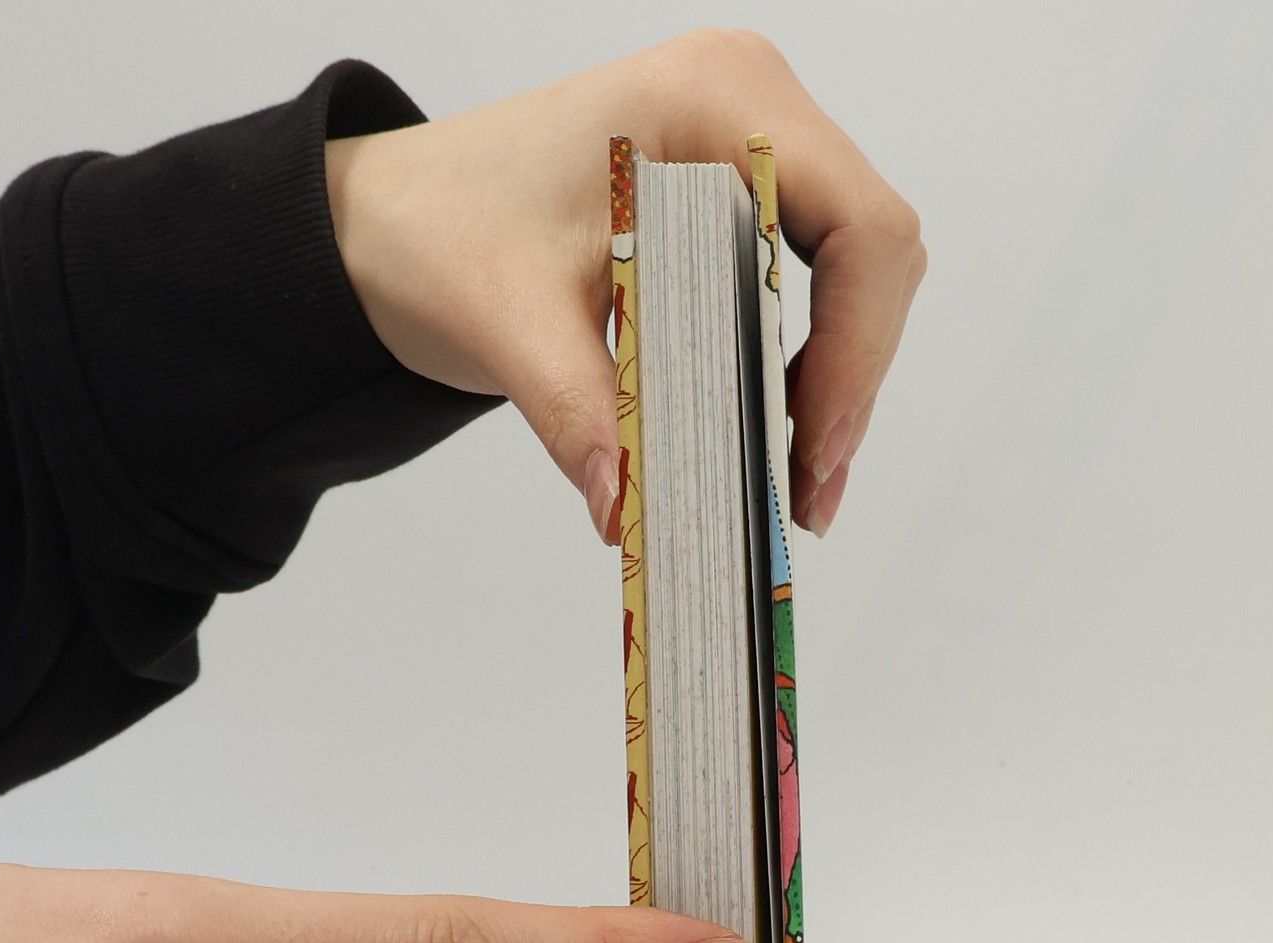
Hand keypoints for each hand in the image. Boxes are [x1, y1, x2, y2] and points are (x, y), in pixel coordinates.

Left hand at [326, 30, 924, 538]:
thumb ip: (578, 413)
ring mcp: (753, 143)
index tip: (810, 449)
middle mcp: (750, 104)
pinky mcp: (741, 192)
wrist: (400, 218)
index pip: (856, 225)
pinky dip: (806, 365)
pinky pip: (813, 280)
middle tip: (806, 492)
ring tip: (797, 487)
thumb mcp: (509, 325)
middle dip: (851, 378)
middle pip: (872, 252)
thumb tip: (630, 510)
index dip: (857, 346)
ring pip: (857, 272)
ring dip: (837, 381)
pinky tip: (776, 441)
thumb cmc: (444, 233)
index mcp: (709, 101)